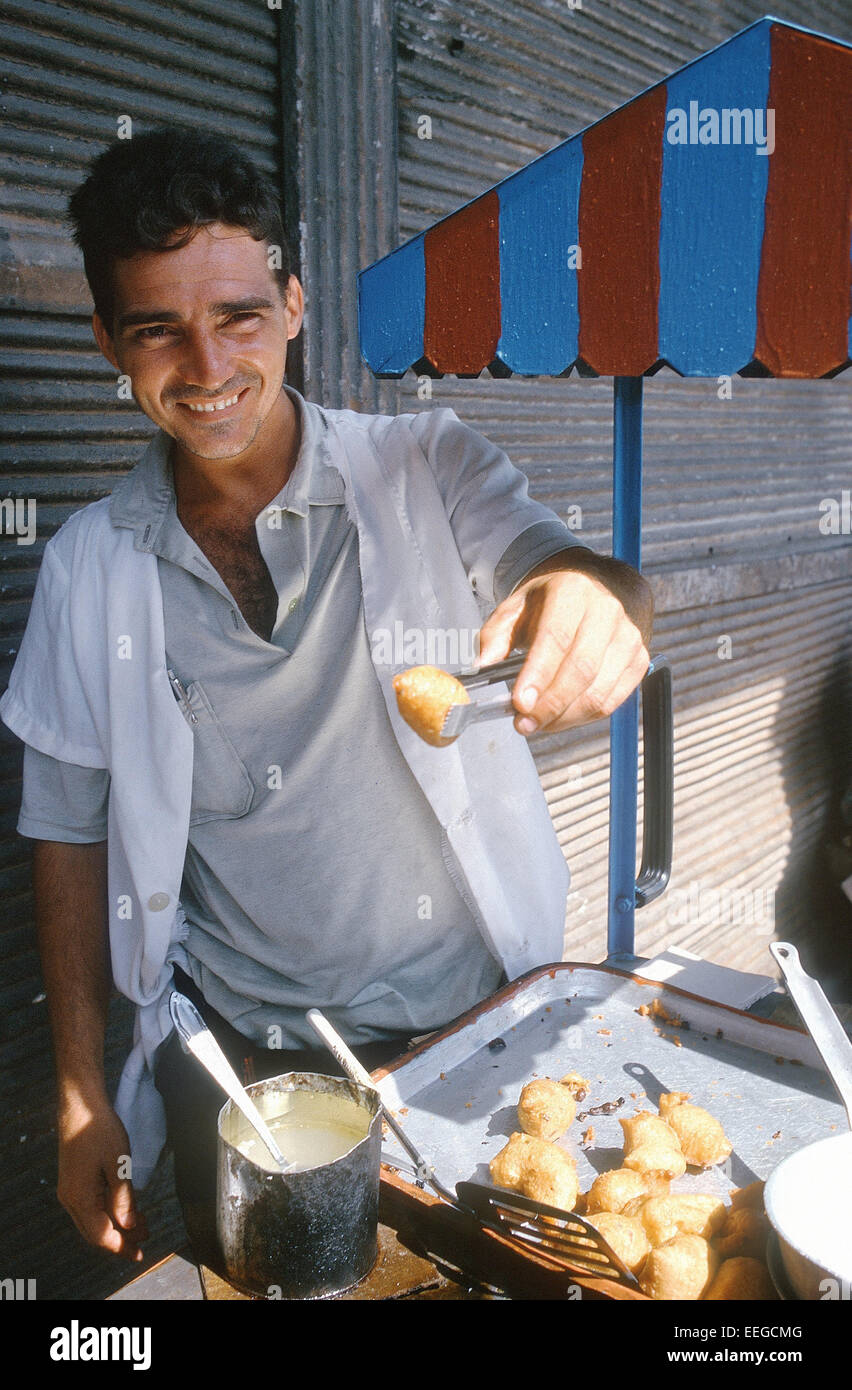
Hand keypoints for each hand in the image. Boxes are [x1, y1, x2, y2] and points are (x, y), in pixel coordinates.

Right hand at [56, 1097, 146, 1260]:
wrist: (80, 1104)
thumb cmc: (99, 1129)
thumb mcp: (118, 1164)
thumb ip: (123, 1198)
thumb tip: (129, 1225)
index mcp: (79, 1197)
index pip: (101, 1235)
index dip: (121, 1246)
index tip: (140, 1253)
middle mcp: (71, 1199)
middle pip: (95, 1231)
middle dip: (122, 1238)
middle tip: (146, 1237)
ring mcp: (71, 1191)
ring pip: (94, 1219)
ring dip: (117, 1224)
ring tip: (142, 1223)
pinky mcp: (75, 1182)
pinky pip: (92, 1206)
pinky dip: (110, 1211)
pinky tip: (127, 1207)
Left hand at [477, 551, 652, 735]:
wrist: (608, 587)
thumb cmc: (558, 600)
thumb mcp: (519, 604)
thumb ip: (496, 634)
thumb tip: (482, 666)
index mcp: (573, 592)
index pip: (557, 638)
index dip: (539, 675)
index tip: (520, 703)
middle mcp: (607, 612)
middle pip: (581, 670)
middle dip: (550, 705)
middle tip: (524, 724)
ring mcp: (629, 638)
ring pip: (598, 691)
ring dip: (565, 717)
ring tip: (538, 724)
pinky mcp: (640, 661)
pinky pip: (612, 701)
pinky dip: (584, 717)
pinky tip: (562, 717)